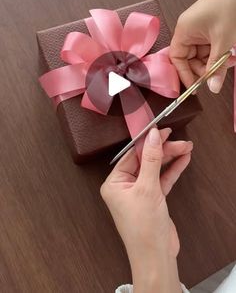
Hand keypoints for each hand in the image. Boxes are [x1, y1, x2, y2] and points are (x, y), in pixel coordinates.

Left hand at [101, 127, 192, 292]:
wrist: (155, 256)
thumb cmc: (143, 226)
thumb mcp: (147, 188)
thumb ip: (152, 160)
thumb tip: (153, 135)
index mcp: (114, 182)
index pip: (132, 155)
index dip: (147, 142)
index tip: (161, 130)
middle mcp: (124, 186)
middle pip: (145, 160)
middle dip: (163, 150)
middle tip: (179, 141)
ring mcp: (139, 192)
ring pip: (155, 168)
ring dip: (170, 158)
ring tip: (186, 147)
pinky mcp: (153, 198)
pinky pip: (162, 179)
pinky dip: (172, 170)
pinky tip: (183, 159)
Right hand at [170, 0, 235, 92]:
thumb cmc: (230, 6)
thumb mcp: (223, 42)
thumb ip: (216, 66)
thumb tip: (213, 87)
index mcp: (184, 30)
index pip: (176, 58)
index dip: (184, 73)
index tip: (195, 87)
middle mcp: (188, 29)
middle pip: (189, 58)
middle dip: (204, 67)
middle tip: (218, 73)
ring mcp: (199, 28)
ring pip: (202, 54)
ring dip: (215, 60)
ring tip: (229, 60)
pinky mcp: (210, 27)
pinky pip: (210, 46)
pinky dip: (219, 52)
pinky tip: (230, 54)